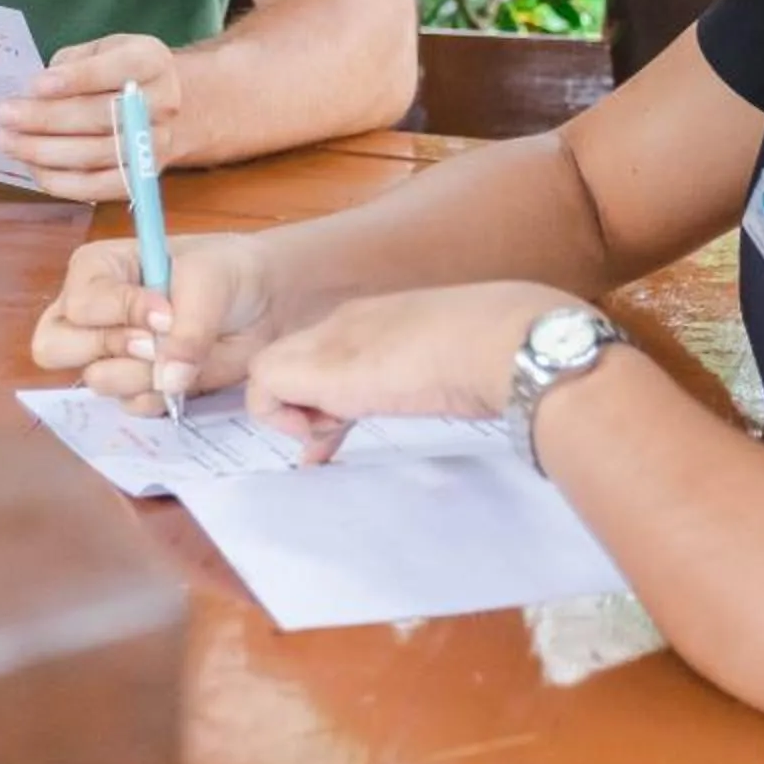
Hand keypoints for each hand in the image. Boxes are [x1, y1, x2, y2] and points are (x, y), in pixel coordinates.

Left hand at [0, 33, 185, 202]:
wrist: (157, 107)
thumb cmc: (116, 74)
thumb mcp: (99, 50)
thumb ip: (71, 64)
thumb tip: (34, 94)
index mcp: (152, 61)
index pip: (117, 69)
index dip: (76, 79)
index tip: (36, 85)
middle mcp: (162, 104)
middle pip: (104, 116)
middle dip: (48, 118)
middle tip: (6, 115)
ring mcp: (155, 144)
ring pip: (97, 154)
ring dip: (45, 151)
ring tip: (9, 142)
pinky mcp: (141, 177)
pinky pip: (98, 187)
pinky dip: (60, 181)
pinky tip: (32, 166)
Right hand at [32, 232, 274, 414]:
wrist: (263, 302)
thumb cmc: (226, 272)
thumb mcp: (209, 282)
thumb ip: (187, 327)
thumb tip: (169, 376)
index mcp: (96, 270)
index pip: (78, 304)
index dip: (120, 313)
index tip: (167, 311)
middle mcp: (92, 314)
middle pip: (54, 348)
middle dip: (111, 348)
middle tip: (154, 342)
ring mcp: (111, 354)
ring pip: (96, 381)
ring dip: (142, 373)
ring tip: (178, 353)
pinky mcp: (137, 386)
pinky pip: (129, 405)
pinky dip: (159, 396)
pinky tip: (184, 374)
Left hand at [246, 281, 581, 463]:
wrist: (499, 341)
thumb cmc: (495, 355)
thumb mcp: (452, 371)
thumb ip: (427, 385)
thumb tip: (438, 406)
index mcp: (380, 322)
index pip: (327, 356)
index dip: (322, 397)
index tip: (338, 432)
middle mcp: (346, 324)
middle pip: (290, 362)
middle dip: (300, 407)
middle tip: (328, 441)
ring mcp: (329, 342)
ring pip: (269, 371)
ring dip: (292, 414)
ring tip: (333, 434)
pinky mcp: (318, 367)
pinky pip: (263, 388)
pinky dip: (281, 418)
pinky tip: (320, 438)